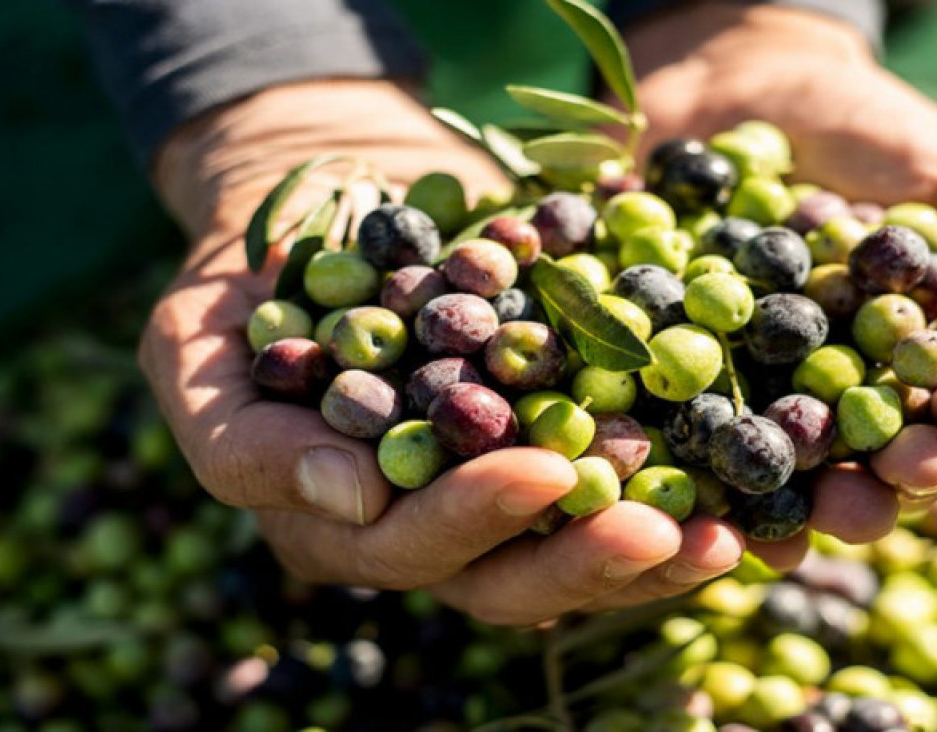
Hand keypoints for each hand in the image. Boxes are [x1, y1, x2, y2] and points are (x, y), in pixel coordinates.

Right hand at [139, 80, 806, 625]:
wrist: (338, 197)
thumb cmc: (246, 275)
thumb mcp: (191, 345)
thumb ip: (244, 435)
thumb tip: (353, 501)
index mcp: (339, 519)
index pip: (407, 547)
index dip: (473, 520)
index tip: (543, 472)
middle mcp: (426, 524)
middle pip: (510, 576)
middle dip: (588, 560)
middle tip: (666, 530)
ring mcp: (498, 488)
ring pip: (579, 547)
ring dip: (656, 545)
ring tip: (727, 528)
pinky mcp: (560, 437)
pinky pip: (626, 477)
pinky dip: (684, 478)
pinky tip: (745, 477)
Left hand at [623, 5, 936, 507]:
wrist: (747, 81)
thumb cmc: (877, 133)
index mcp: (922, 370)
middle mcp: (844, 399)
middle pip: (870, 470)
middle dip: (883, 489)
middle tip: (880, 487)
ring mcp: (759, 394)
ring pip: (781, 474)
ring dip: (793, 504)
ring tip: (798, 517)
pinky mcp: (678, 379)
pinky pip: (683, 435)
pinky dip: (688, 464)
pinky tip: (698, 493)